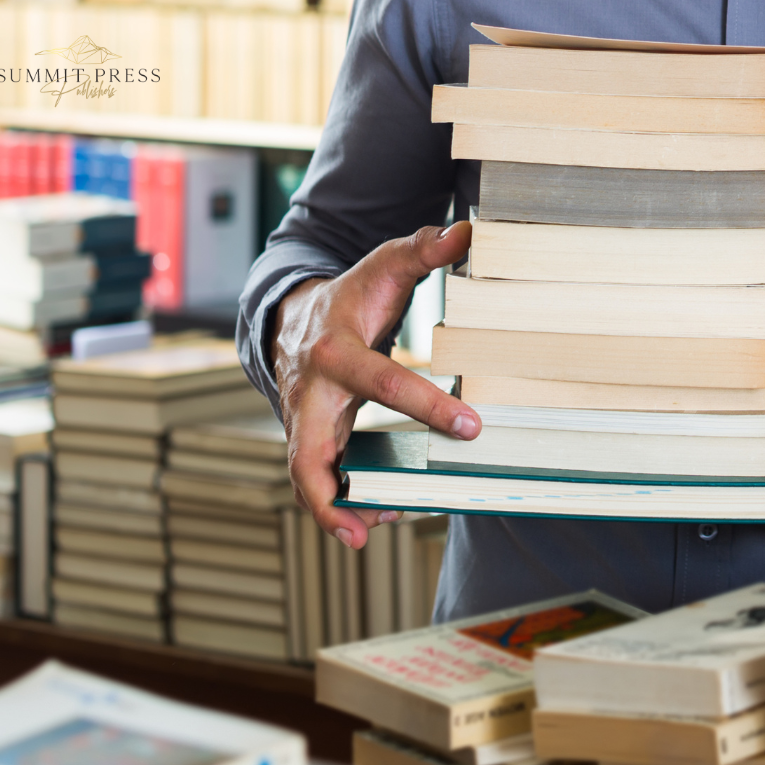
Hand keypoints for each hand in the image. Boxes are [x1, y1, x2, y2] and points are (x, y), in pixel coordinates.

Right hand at [270, 222, 480, 548]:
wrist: (293, 315)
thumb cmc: (350, 295)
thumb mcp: (384, 267)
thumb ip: (424, 250)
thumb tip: (469, 233)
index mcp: (336, 349)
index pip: (383, 382)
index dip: (428, 405)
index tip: (472, 427)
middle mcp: (311, 391)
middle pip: (308, 448)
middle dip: (334, 488)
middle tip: (379, 518)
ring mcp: (302, 418)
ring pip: (303, 473)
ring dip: (333, 508)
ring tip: (372, 532)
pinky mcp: (306, 436)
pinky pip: (313, 475)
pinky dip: (336, 501)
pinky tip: (374, 514)